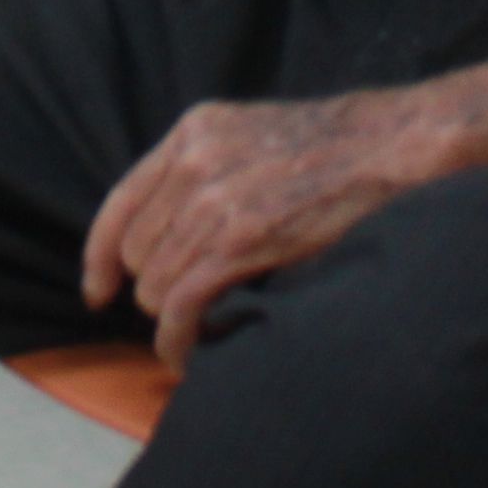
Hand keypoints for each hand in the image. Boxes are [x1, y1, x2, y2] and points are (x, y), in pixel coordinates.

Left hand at [82, 90, 469, 366]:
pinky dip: (178, 339)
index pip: (120, 202)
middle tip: (179, 312)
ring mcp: (214, 200)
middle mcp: (193, 161)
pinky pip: (182, 304)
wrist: (389, 147)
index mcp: (192, 132)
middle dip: (151, 288)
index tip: (99, 291)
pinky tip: (189, 354)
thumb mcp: (251, 135)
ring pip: (155, 282)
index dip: (101, 255)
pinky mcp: (240, 240)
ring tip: (191, 336)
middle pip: (136, 250)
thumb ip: (206, 168)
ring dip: (168, 320)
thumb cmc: (332, 148)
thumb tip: (172, 230)